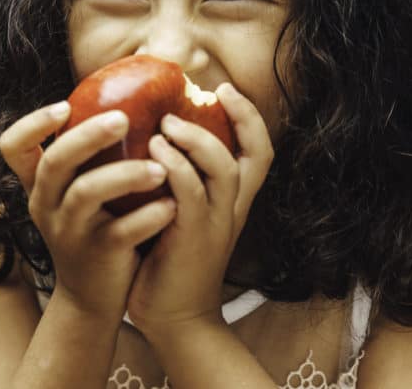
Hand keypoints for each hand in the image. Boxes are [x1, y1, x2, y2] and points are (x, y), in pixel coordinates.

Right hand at [0, 102, 177, 320]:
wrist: (93, 298)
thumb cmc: (95, 226)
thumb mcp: (78, 193)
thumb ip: (88, 156)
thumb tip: (124, 99)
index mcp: (40, 185)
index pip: (13, 147)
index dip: (32, 123)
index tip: (64, 106)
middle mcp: (46, 205)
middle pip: (56, 161)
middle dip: (88, 136)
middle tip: (123, 118)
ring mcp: (69, 232)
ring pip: (87, 193)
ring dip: (125, 174)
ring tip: (160, 168)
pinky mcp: (99, 255)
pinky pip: (121, 231)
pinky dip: (148, 216)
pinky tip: (171, 206)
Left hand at [125, 83, 273, 334]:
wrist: (173, 320)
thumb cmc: (169, 261)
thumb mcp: (181, 213)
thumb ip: (178, 179)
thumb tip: (151, 133)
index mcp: (234, 201)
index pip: (260, 151)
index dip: (250, 117)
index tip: (226, 90)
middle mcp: (233, 209)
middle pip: (256, 153)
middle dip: (239, 115)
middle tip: (206, 92)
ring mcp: (216, 224)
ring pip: (225, 168)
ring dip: (197, 138)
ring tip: (167, 122)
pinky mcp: (192, 238)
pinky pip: (190, 193)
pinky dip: (174, 166)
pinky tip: (153, 149)